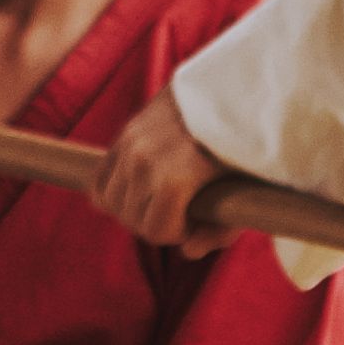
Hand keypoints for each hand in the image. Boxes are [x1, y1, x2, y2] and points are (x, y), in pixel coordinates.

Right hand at [96, 96, 235, 246]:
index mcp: (174, 177)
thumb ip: (221, 229)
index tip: (196, 220)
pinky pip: (100, 182)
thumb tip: (188, 252)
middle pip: (132, 220)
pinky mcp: (122, 136)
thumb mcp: (243, 191)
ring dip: (135, 209)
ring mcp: (129, 146)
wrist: (226, 92)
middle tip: (182, 211)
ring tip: (161, 201)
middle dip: (157, 223)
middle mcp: (144, 161)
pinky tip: (137, 193)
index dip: (179, 234)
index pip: (156, 231)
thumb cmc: (243, 146)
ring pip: (110, 203)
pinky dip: (113, 194)